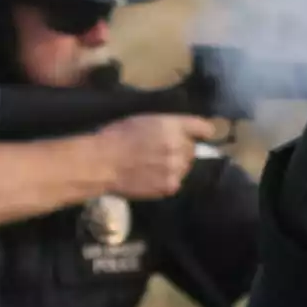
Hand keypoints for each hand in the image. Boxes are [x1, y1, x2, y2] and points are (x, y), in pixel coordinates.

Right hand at [92, 114, 216, 199]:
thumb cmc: (116, 136)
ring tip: (154, 165)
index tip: (197, 135)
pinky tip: (151, 177)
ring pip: (186, 166)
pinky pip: (176, 181)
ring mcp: (177, 168)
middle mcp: (180, 147)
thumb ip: (167, 126)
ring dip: (176, 165)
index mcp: (173, 126)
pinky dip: (167, 180)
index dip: (200, 132)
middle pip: (193, 149)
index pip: (204, 128)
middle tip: (161, 151)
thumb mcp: (143, 120)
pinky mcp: (170, 186)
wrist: (102, 163)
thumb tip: (181, 133)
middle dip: (182, 149)